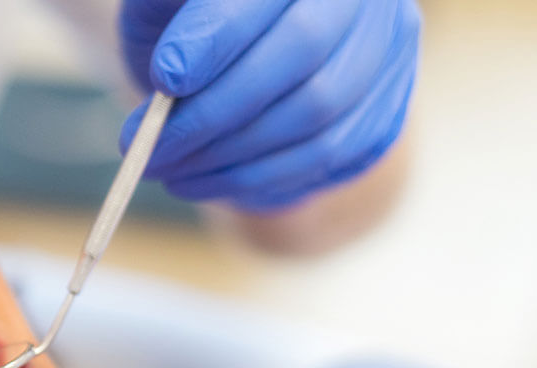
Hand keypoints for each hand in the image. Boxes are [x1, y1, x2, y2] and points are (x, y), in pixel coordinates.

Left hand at [118, 0, 420, 211]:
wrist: (236, 61)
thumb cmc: (187, 21)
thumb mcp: (163, 3)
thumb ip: (166, 11)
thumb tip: (174, 69)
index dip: (217, 36)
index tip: (164, 78)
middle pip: (302, 52)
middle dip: (214, 111)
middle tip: (150, 148)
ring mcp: (386, 54)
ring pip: (315, 114)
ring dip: (228, 155)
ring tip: (165, 168)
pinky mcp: (383, 113)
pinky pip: (324, 157)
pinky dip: (254, 179)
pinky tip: (199, 181)